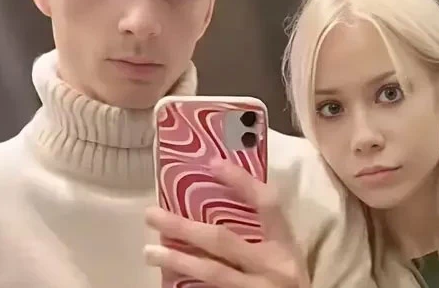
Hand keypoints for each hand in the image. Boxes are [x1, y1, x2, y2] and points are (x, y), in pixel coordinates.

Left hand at [144, 159, 309, 287]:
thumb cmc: (289, 280)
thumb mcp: (285, 254)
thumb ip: (264, 233)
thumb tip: (223, 202)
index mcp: (285, 244)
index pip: (267, 204)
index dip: (241, 181)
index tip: (213, 163)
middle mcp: (272, 265)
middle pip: (223, 240)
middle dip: (184, 227)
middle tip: (152, 214)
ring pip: (211, 271)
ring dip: (177, 260)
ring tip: (149, 252)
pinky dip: (189, 285)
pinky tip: (168, 279)